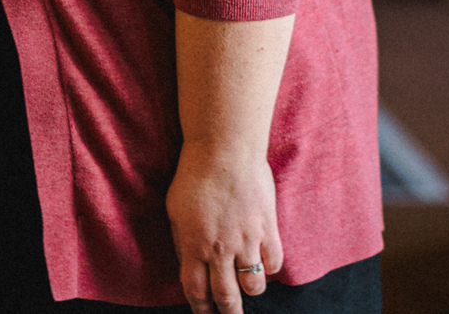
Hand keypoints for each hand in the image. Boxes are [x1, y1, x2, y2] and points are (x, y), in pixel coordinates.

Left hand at [166, 143, 282, 313]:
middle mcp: (220, 250)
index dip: (201, 309)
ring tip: (246, 287)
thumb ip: (180, 239)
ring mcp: (246, 241)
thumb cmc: (194, 175)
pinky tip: (264, 265)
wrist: (225, 150)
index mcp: (193, 245)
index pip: (196, 291)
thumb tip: (186, 261)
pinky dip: (269, 269)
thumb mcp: (174, 209)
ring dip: (249, 291)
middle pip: (226, 296)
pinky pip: (274, 263)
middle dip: (228, 312)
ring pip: (253, 285)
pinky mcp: (268, 229)